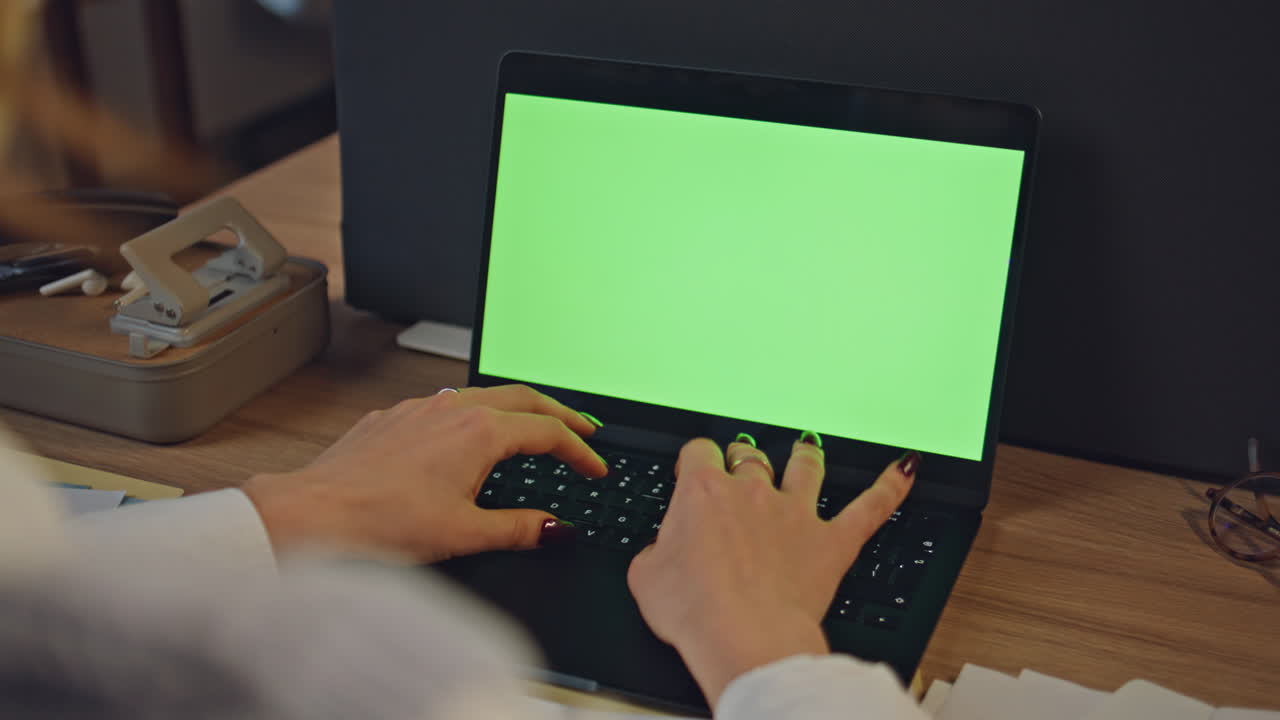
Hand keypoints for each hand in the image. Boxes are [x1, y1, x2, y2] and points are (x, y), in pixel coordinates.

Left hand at [242, 385, 606, 562]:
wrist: (309, 514)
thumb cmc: (377, 524)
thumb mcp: (464, 535)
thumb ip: (518, 529)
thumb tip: (554, 529)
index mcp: (478, 432)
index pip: (547, 433)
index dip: (579, 451)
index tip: (595, 468)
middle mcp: (450, 410)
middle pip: (523, 397)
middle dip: (559, 413)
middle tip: (583, 429)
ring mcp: (418, 411)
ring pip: (482, 396)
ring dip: (516, 409)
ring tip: (531, 428)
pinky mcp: (391, 420)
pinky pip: (444, 406)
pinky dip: (473, 415)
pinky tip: (465, 437)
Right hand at [627, 434, 917, 707]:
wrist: (744, 636)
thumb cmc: (696, 610)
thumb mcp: (645, 576)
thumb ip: (655, 550)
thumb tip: (662, 550)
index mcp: (702, 492)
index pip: (699, 451)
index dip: (695, 458)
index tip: (693, 469)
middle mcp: (751, 493)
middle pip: (750, 457)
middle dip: (743, 458)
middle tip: (740, 466)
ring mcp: (795, 514)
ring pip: (805, 468)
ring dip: (804, 456)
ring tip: (806, 447)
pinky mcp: (831, 543)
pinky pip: (869, 508)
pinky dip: (889, 487)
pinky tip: (904, 469)